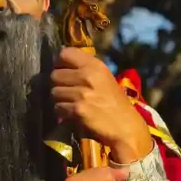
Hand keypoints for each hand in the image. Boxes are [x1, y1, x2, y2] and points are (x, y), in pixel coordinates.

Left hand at [50, 47, 151, 163]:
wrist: (126, 127)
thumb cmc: (114, 103)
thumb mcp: (104, 78)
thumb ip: (85, 69)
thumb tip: (59, 63)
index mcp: (95, 66)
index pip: (65, 53)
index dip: (60, 63)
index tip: (64, 71)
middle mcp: (88, 76)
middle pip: (55, 75)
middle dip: (59, 84)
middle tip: (69, 92)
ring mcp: (82, 93)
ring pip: (54, 92)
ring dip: (60, 100)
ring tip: (73, 104)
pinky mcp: (78, 109)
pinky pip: (58, 107)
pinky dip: (63, 112)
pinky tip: (73, 114)